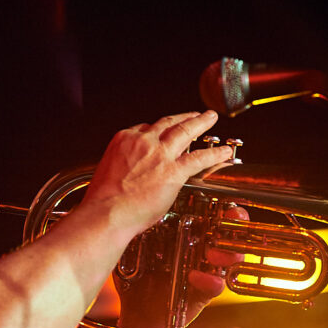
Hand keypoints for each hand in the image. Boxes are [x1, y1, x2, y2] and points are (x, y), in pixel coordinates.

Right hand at [81, 111, 234, 238]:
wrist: (106, 213)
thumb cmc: (103, 200)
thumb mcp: (108, 172)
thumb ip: (124, 167)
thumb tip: (131, 174)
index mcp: (125, 140)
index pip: (146, 128)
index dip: (158, 130)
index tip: (164, 133)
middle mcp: (143, 141)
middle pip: (168, 123)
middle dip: (184, 117)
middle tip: (194, 114)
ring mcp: (160, 154)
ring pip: (185, 131)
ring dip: (201, 122)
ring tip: (211, 118)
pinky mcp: (173, 171)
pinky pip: (199, 158)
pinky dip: (215, 153)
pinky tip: (224, 152)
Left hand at [116, 205, 248, 327]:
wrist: (137, 311)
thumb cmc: (136, 273)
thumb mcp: (136, 244)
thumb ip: (140, 224)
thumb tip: (142, 202)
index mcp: (190, 231)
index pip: (216, 214)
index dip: (228, 209)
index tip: (228, 207)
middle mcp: (202, 248)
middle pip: (232, 233)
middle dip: (236, 226)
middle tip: (225, 226)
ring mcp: (206, 270)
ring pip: (232, 259)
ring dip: (228, 254)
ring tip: (211, 254)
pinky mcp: (204, 293)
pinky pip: (216, 286)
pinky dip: (209, 282)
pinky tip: (195, 277)